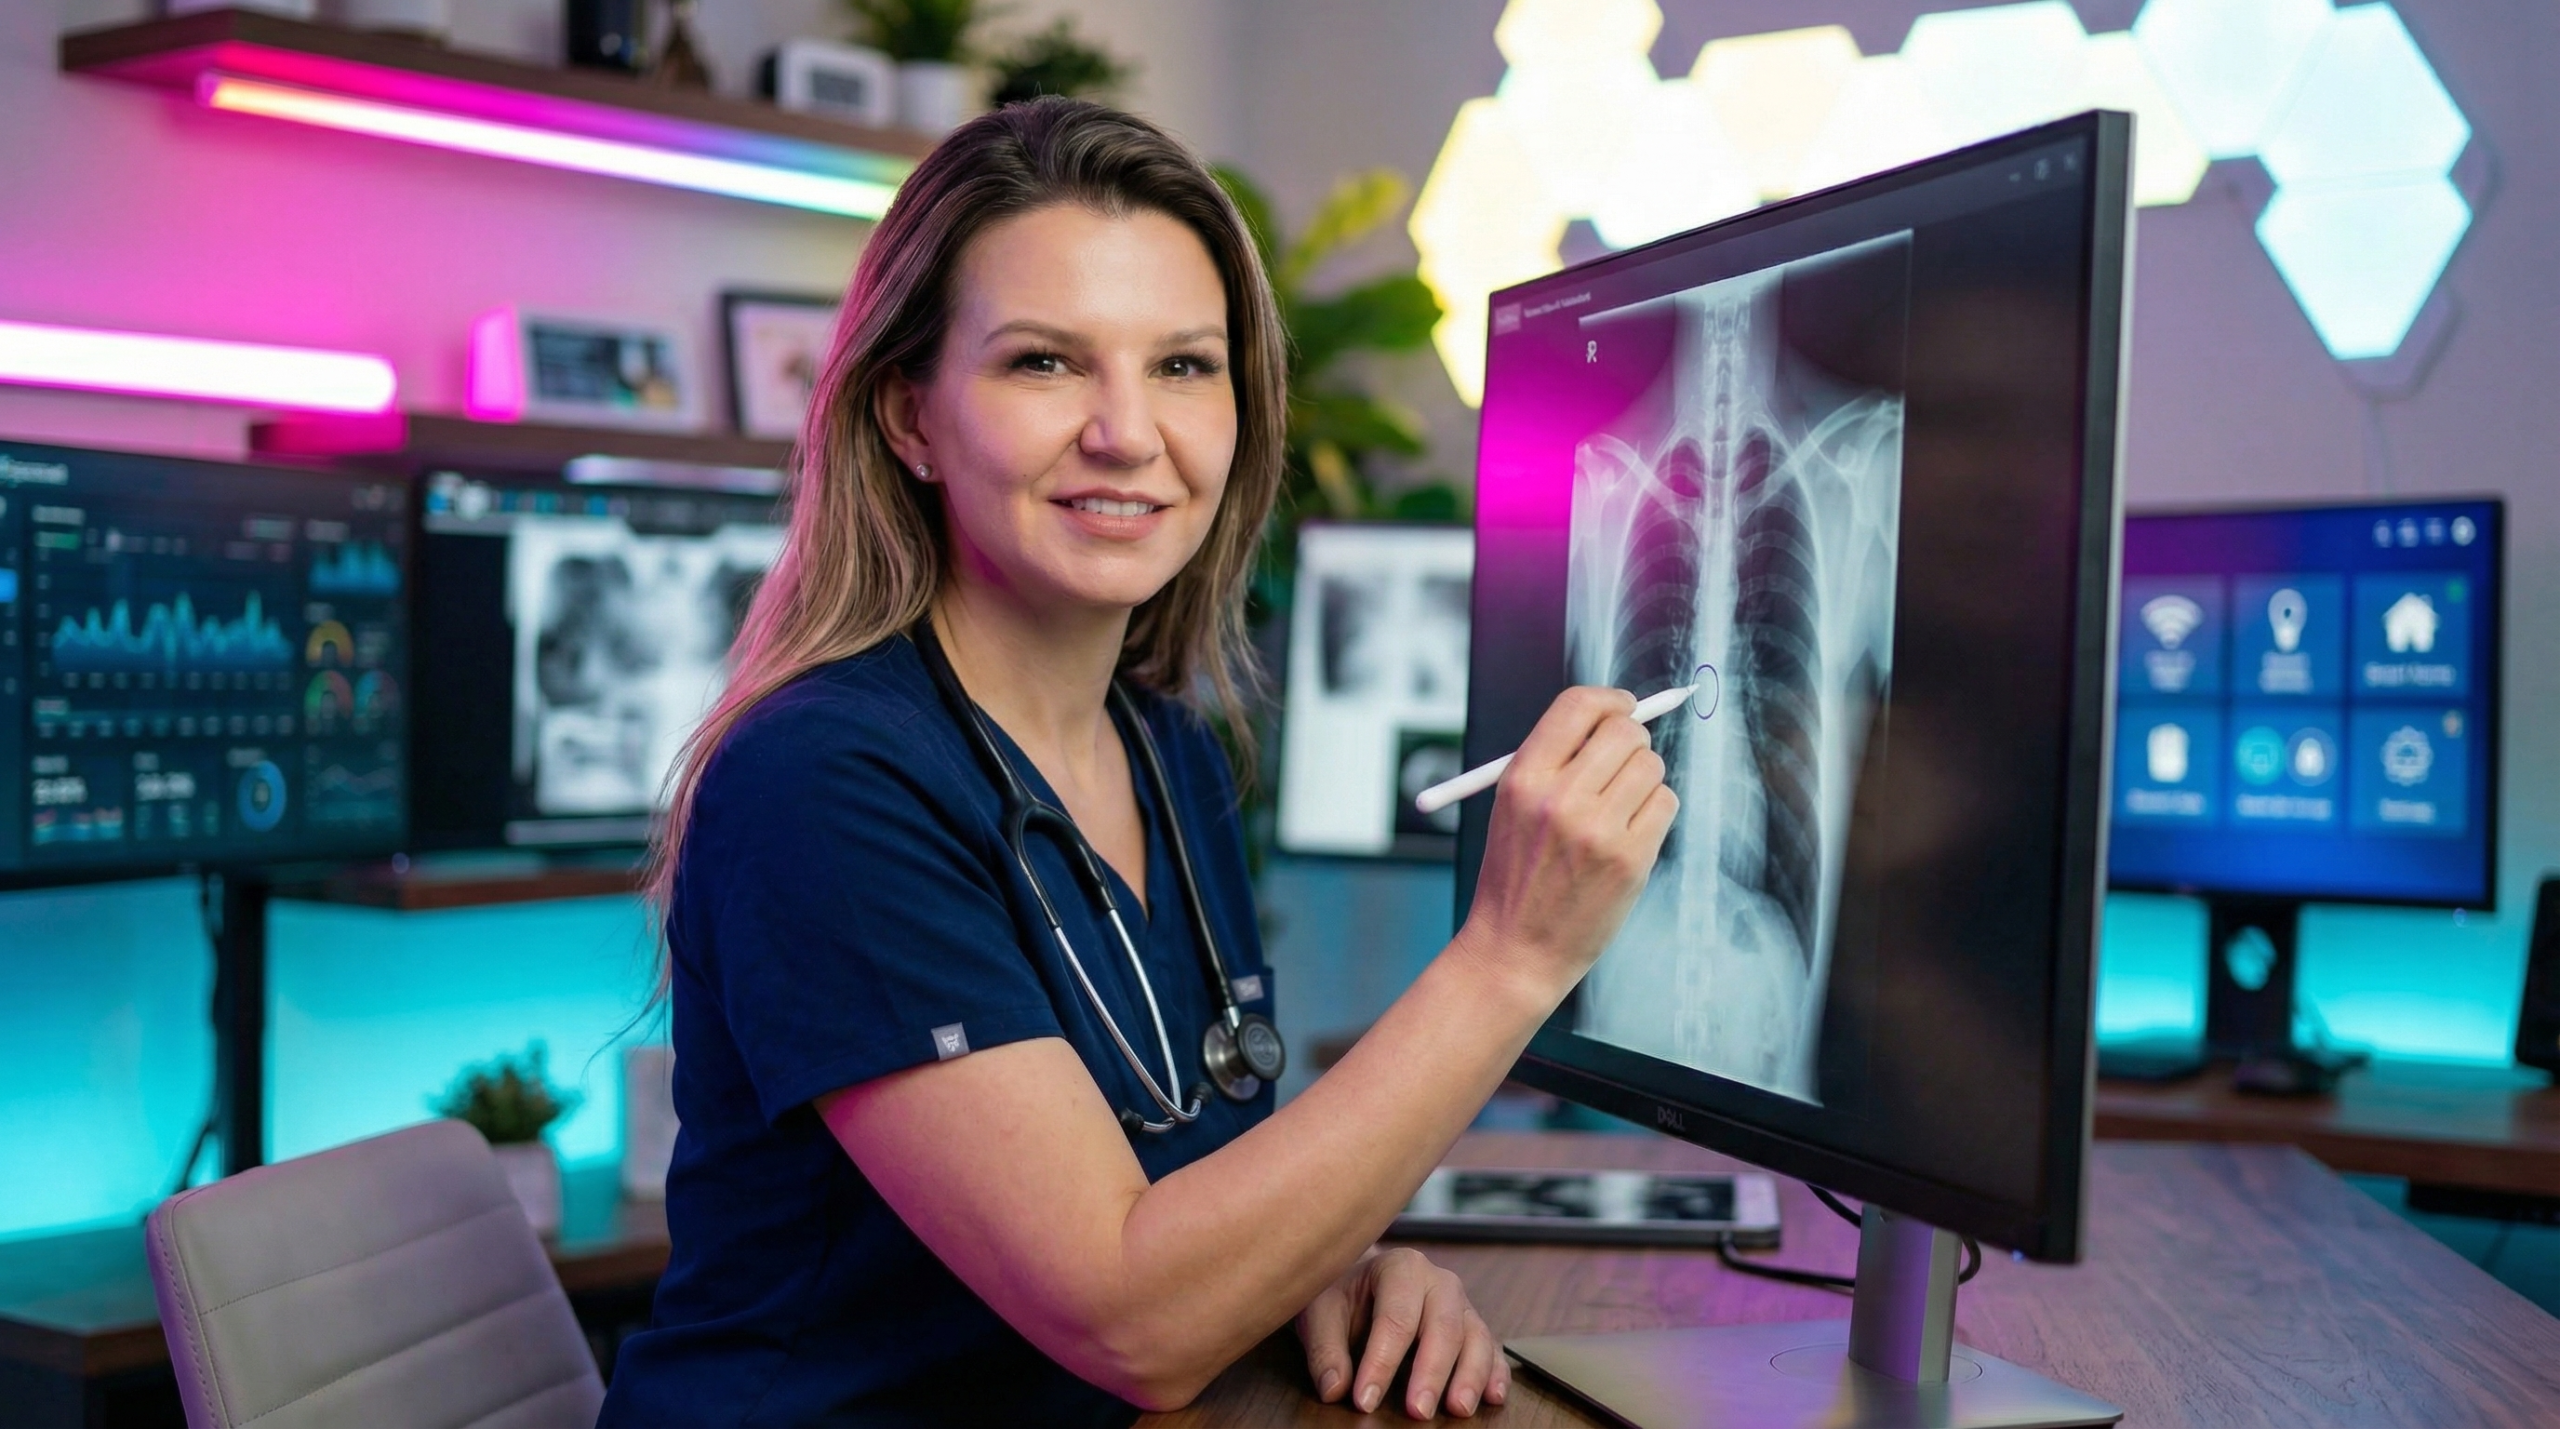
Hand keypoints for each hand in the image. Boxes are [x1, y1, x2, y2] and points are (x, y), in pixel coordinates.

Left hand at [1297, 1247, 1507, 1418]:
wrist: (1362, 1280)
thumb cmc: (1342, 1296)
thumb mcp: (1320, 1313)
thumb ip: (1325, 1350)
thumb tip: (1334, 1389)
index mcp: (1401, 1268)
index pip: (1395, 1318)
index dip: (1382, 1362)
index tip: (1365, 1400)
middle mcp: (1439, 1282)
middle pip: (1444, 1327)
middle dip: (1432, 1372)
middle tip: (1418, 1411)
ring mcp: (1462, 1305)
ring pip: (1476, 1337)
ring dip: (1471, 1375)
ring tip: (1459, 1409)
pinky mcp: (1473, 1328)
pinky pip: (1492, 1349)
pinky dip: (1496, 1373)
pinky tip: (1493, 1397)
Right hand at [1456, 686, 1677, 1002]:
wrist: (1515, 950)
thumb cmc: (1516, 876)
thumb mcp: (1512, 807)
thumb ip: (1555, 760)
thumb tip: (1615, 715)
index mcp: (1522, 778)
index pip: (1577, 705)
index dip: (1609, 700)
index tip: (1622, 707)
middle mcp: (1559, 798)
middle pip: (1624, 731)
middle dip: (1632, 739)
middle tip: (1624, 761)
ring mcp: (1597, 830)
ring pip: (1651, 766)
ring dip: (1644, 780)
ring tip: (1617, 811)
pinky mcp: (1630, 859)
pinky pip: (1666, 803)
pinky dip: (1655, 812)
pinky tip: (1629, 835)